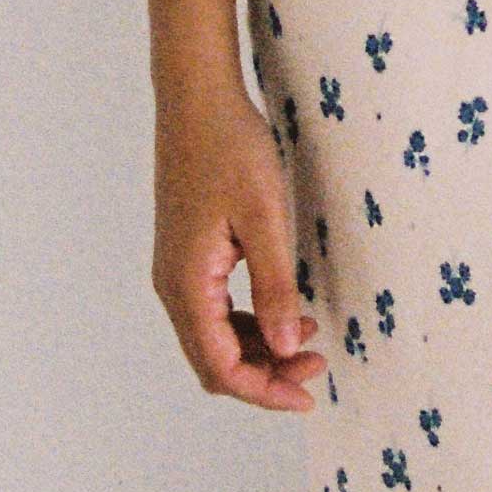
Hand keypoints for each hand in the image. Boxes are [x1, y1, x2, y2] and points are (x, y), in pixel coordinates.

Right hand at [153, 82, 322, 412]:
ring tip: (309, 337)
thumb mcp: (265, 219)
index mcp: (186, 284)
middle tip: (318, 366)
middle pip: (214, 360)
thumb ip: (275, 287)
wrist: (197, 98)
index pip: (221, 366)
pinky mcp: (188, 254)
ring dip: (259, 349)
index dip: (265, 391)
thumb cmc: (230, 148)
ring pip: (214, 337)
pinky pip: (214, 310)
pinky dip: (248, 323)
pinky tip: (282, 311)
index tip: (309, 394)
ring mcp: (178, 270)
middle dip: (266, 374)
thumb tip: (286, 345)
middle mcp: (173, 285)